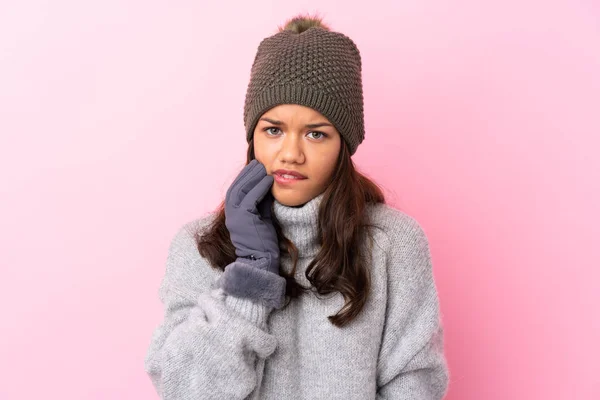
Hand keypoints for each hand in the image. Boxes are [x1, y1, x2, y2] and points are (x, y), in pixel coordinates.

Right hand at [225, 159, 278, 273]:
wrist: (261, 259)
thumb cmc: (262, 240)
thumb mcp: (261, 215)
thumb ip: (261, 201)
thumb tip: (267, 184)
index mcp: (233, 211)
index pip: (237, 188)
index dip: (245, 176)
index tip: (256, 166)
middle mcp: (230, 212)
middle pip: (237, 185)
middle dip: (247, 172)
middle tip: (258, 162)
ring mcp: (235, 215)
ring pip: (242, 189)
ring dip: (253, 176)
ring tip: (264, 167)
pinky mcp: (243, 218)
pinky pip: (251, 198)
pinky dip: (259, 187)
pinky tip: (268, 180)